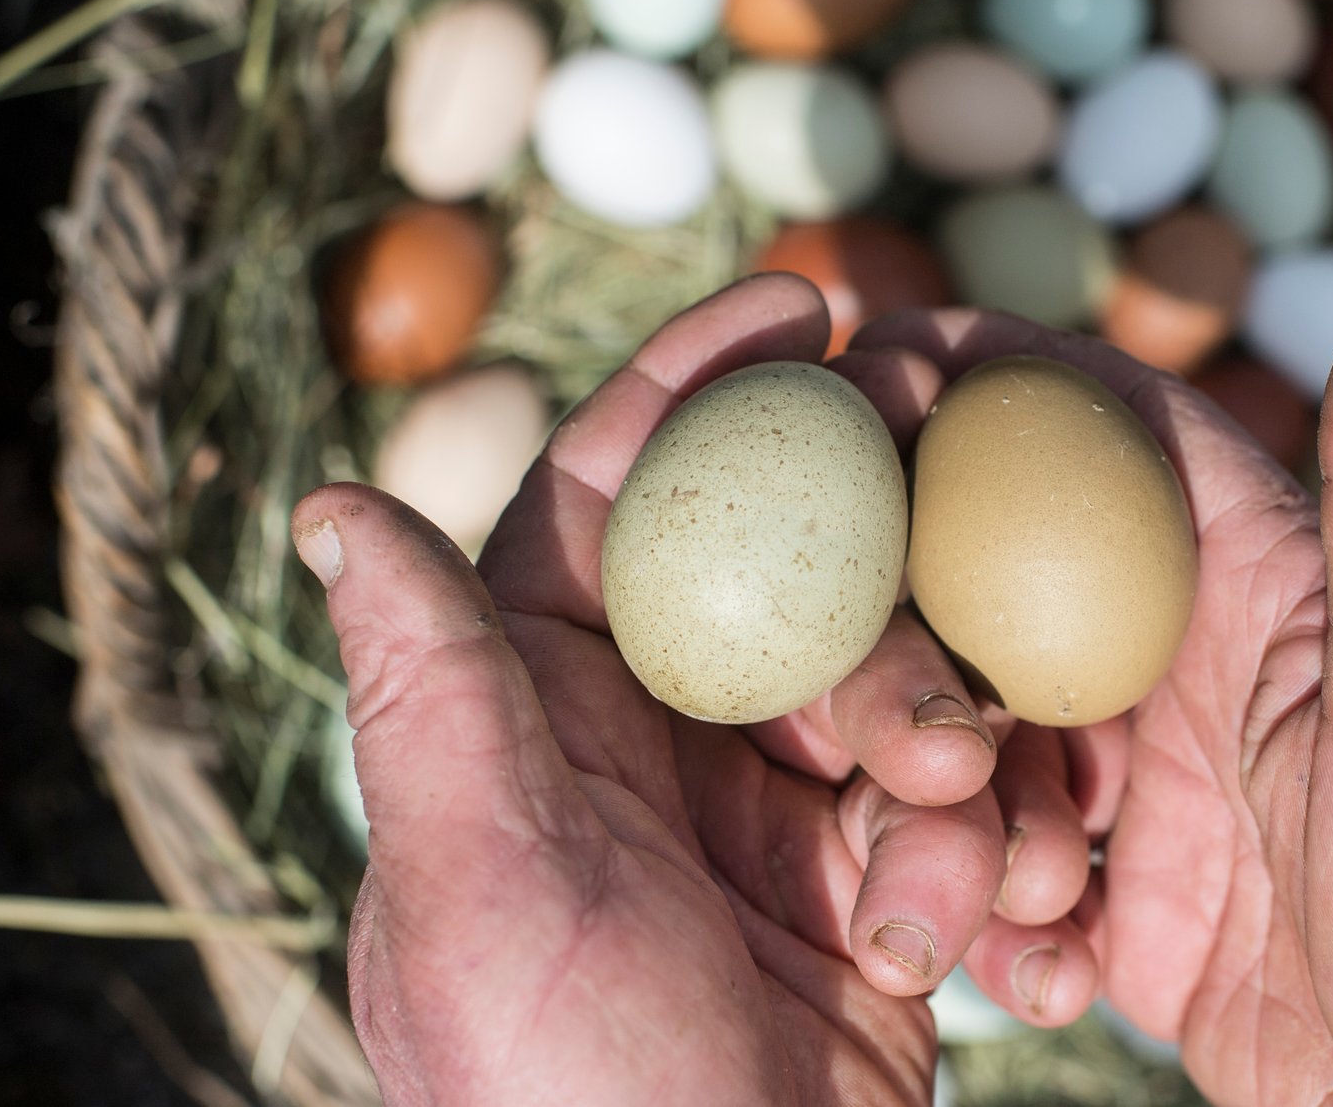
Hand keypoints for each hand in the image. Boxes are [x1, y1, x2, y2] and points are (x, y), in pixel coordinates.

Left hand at [290, 275, 1097, 1106]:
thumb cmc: (557, 1093)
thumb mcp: (476, 884)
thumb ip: (434, 690)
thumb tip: (331, 503)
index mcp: (535, 714)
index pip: (608, 499)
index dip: (696, 384)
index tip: (805, 305)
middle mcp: (651, 744)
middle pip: (785, 576)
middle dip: (876, 581)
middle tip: (964, 559)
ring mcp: (765, 819)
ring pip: (892, 688)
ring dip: (946, 750)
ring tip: (958, 845)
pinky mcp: (865, 895)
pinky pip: (951, 810)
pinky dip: (988, 851)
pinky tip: (1002, 927)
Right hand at [856, 262, 1332, 1105]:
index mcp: (1260, 574)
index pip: (1080, 428)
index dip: (952, 388)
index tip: (834, 392)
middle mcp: (1186, 661)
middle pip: (973, 596)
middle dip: (906, 665)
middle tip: (930, 763)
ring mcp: (1146, 790)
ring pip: (959, 747)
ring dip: (936, 829)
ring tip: (1002, 915)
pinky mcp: (1123, 911)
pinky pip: (986, 879)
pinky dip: (983, 924)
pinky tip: (1053, 980)